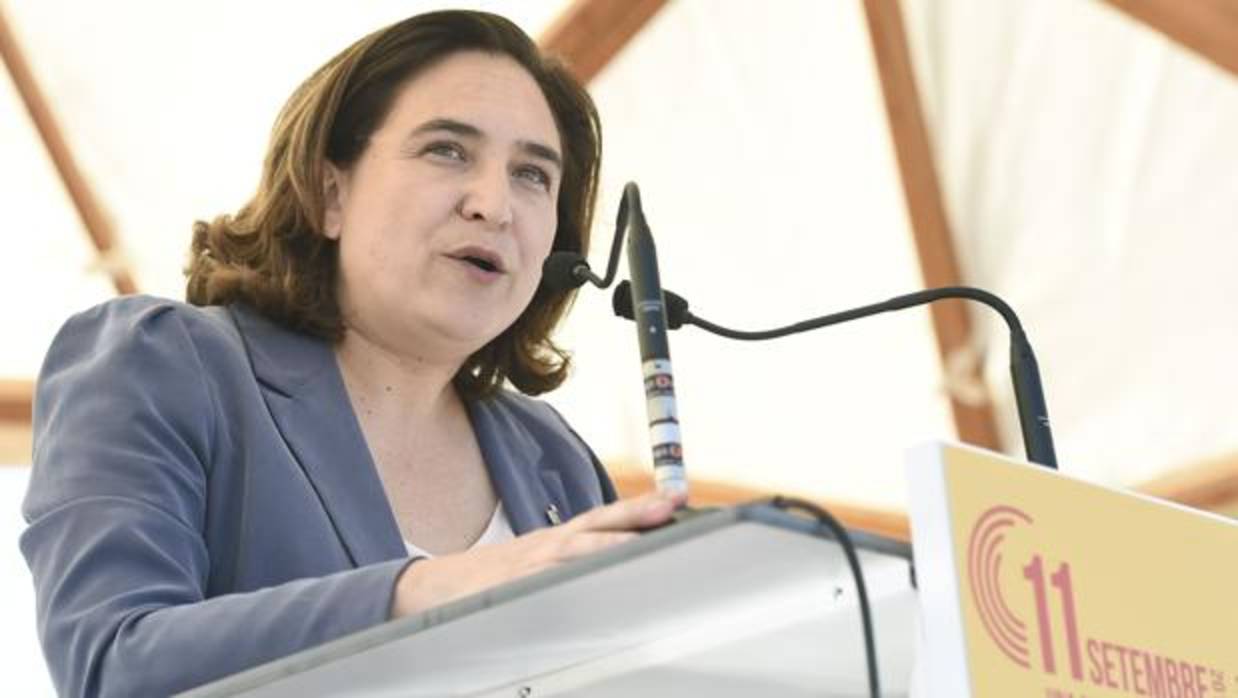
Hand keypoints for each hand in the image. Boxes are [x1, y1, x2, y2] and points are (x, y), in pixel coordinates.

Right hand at [390, 490, 685, 616]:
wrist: (435, 588)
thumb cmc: (497, 576)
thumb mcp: (541, 559)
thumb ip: (578, 557)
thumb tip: (624, 558)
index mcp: (559, 539)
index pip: (605, 516)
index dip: (639, 506)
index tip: (676, 496)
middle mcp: (549, 547)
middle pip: (598, 525)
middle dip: (635, 514)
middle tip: (670, 505)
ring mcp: (531, 568)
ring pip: (576, 553)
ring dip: (608, 545)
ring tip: (640, 542)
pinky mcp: (512, 591)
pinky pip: (545, 587)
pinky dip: (566, 585)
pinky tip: (590, 588)